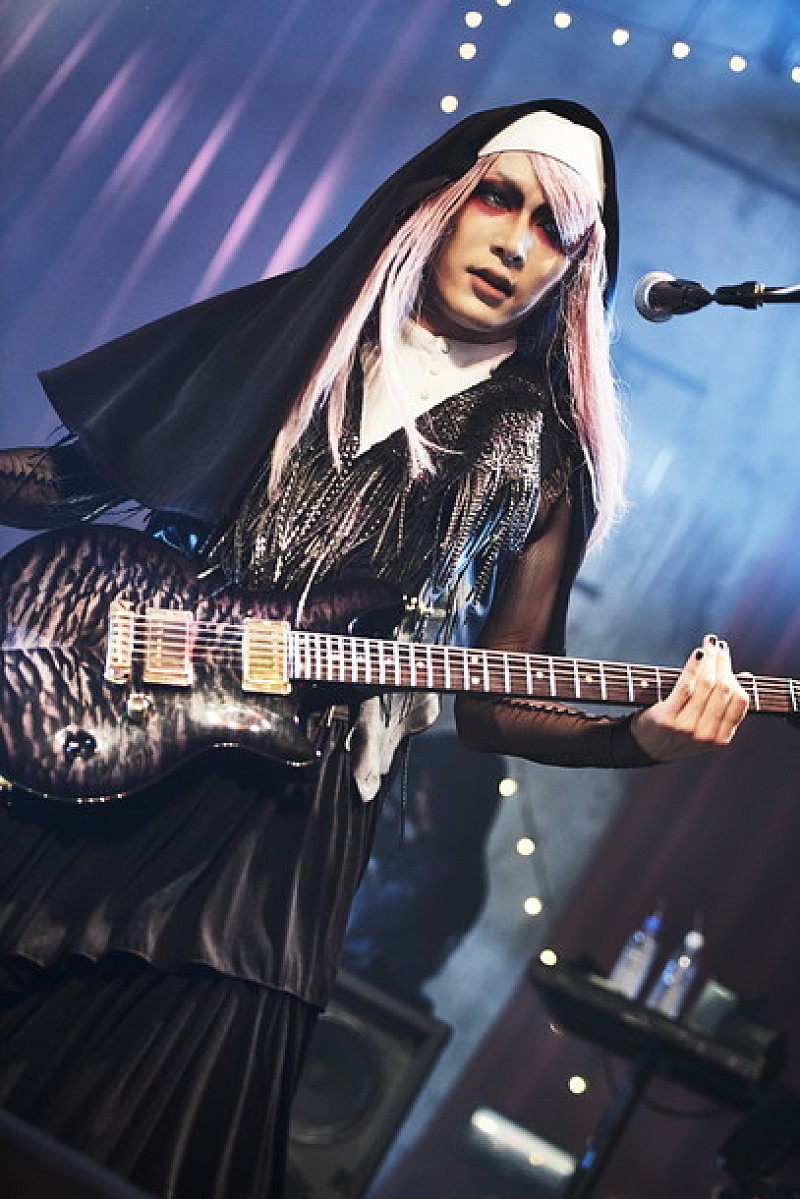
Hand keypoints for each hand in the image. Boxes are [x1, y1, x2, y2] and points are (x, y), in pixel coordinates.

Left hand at [630, 634, 748, 762]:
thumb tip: (745, 676)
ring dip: (710, 660)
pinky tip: (698, 653)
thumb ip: (724, 706)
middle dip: (722, 663)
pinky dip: (693, 666)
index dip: (735, 675)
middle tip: (717, 645)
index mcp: (721, 738)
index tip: (726, 657)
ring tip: (708, 644)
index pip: (740, 700)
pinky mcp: (667, 718)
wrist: (645, 748)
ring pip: (707, 685)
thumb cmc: (679, 731)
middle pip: (724, 689)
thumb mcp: (706, 727)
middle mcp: (706, 734)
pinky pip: (685, 686)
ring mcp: (687, 727)